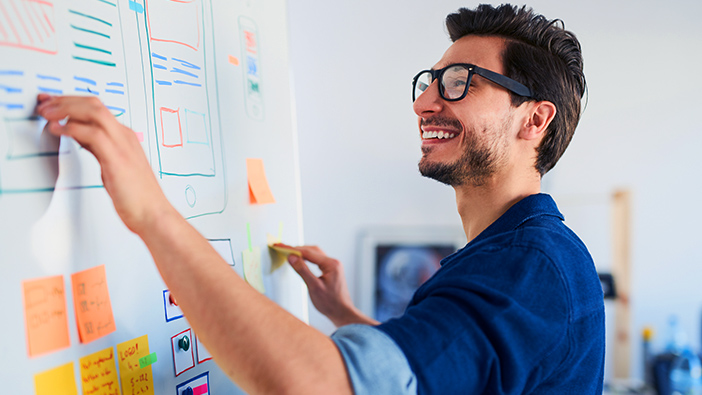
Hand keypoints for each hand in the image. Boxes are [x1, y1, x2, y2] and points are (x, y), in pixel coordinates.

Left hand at [35, 94, 173, 233]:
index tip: (51, 103)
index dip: (71, 102)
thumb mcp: (113, 165)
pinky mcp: (117, 158)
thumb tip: (79, 135)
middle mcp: (125, 137)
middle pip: (94, 104)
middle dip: (65, 100)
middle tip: (44, 104)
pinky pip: (93, 133)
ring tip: (47, 113)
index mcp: (125, 138)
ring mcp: (123, 145)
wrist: (154, 214)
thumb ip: (97, 147)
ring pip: (94, 112)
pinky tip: (58, 129)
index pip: (97, 108)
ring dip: (66, 109)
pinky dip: (72, 127)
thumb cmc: (137, 197)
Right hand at [279, 244, 378, 326]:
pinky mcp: (330, 270)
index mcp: (331, 264)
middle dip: (297, 249)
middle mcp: (333, 262)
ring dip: (302, 253)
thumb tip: (291, 257)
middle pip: (312, 250)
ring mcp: (333, 266)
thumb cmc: (331, 303)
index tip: (281, 247)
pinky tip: (300, 260)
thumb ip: (302, 270)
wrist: (342, 313)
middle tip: (282, 248)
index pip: (309, 253)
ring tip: (289, 253)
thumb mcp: (314, 287)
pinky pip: (317, 260)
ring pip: (315, 254)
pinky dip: (307, 258)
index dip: (293, 250)